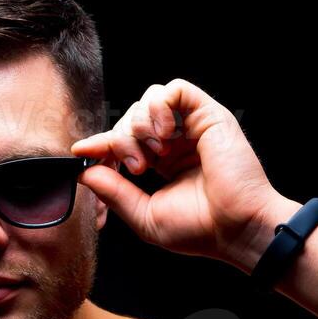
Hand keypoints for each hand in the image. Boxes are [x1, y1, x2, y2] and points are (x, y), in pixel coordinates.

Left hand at [70, 78, 300, 273]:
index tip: (81, 151)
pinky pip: (175, 89)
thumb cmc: (199, 229)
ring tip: (154, 155)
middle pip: (131, 117)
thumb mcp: (144, 215)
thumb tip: (84, 173)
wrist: (236, 228)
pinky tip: (164, 136)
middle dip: (121, 139)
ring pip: (148, 99)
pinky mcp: (208, 114)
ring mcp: (193, 126)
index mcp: (164, 163)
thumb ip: (114, 193)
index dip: (101, 143)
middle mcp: (178, 141)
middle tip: (136, 167)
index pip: (123, 140)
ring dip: (139, 125)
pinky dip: (160, 108)